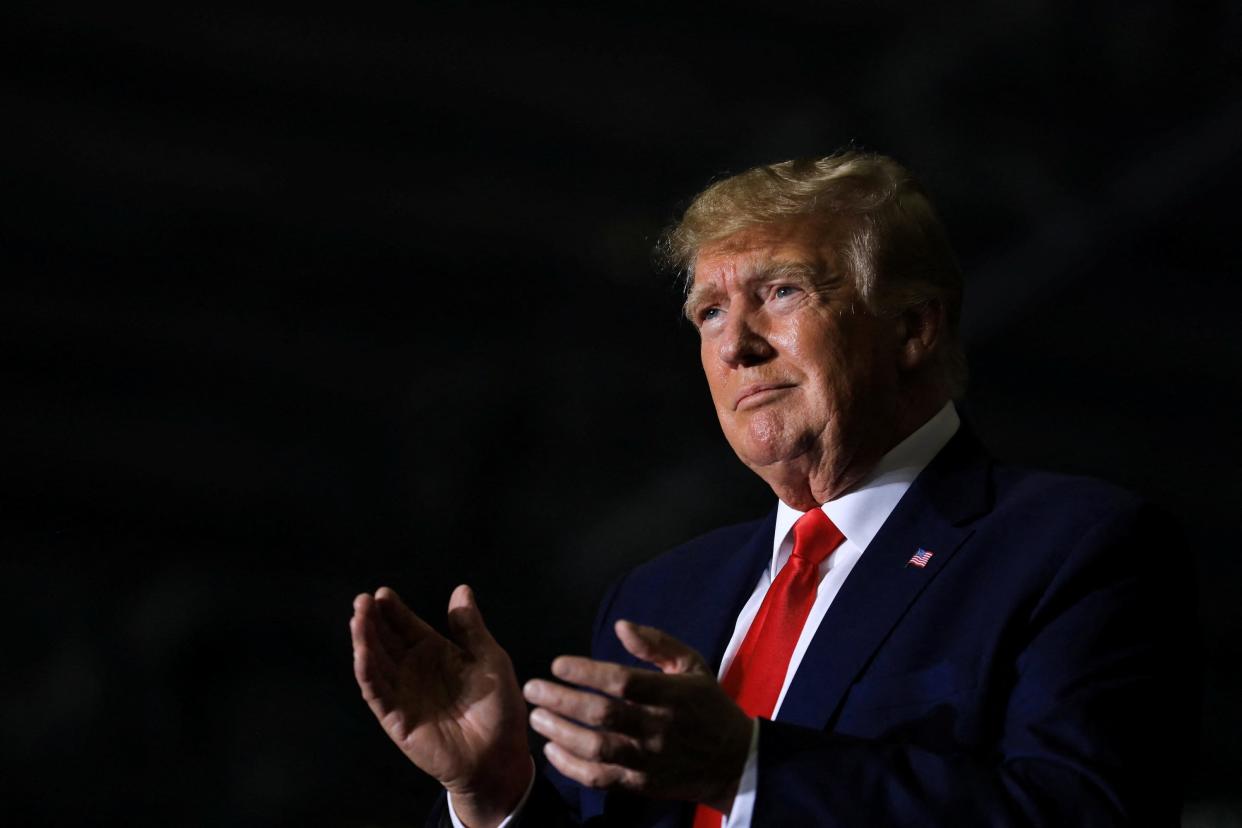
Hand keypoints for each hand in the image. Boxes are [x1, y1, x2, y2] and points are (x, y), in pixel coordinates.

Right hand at [350, 585, 530, 827]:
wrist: (500, 755)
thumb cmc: (499, 708)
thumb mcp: (489, 659)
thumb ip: (470, 627)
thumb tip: (461, 589)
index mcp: (436, 653)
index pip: (407, 627)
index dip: (394, 611)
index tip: (382, 593)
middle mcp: (414, 671)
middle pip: (386, 641)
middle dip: (372, 620)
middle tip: (362, 600)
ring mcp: (403, 694)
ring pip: (376, 663)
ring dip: (364, 641)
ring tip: (357, 618)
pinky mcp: (397, 719)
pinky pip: (378, 693)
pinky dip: (368, 673)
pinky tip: (362, 653)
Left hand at [523, 620, 752, 813]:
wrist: (733, 761)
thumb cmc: (706, 705)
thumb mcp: (691, 665)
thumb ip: (656, 643)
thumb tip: (621, 626)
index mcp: (670, 694)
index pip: (622, 681)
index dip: (586, 672)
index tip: (557, 664)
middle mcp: (658, 728)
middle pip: (603, 715)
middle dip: (562, 700)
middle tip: (533, 689)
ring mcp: (648, 760)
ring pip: (596, 749)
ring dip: (560, 733)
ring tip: (536, 718)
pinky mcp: (641, 784)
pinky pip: (600, 778)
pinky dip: (571, 767)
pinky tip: (552, 751)